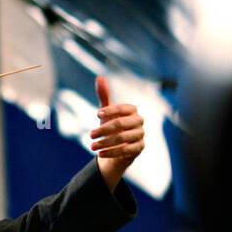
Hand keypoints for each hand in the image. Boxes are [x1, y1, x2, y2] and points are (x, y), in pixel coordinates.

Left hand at [89, 75, 143, 192]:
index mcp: (132, 110)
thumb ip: (104, 95)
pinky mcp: (139, 148)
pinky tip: (100, 154)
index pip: (122, 108)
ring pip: (122, 138)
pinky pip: (126, 150)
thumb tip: (100, 77)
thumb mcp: (105, 111)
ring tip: (92, 147)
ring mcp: (140, 135)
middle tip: (90, 135)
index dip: (110, 110)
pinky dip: (111, 152)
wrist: (116, 147)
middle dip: (103, 130)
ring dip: (105, 143)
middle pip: (121, 124)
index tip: (97, 114)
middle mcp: (139, 121)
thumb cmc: (111, 126)